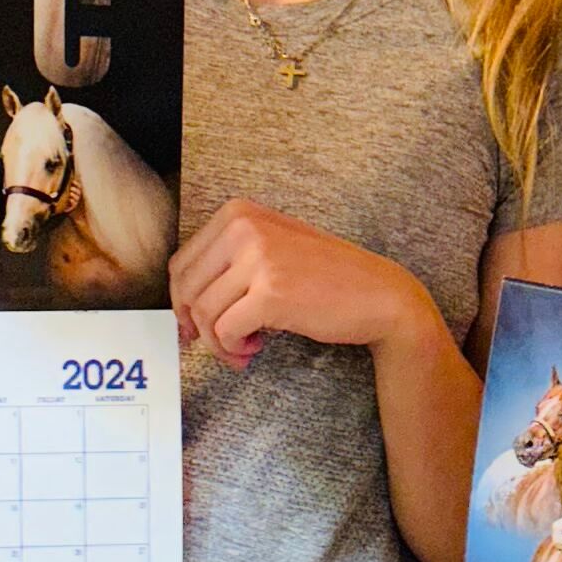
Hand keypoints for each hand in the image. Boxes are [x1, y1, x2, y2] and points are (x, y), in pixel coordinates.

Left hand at [172, 201, 422, 368]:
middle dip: (197, 325)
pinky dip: (233, 349)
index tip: (193, 324)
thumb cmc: (327, 278)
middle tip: (218, 344)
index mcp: (239, 213)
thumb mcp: (272, 249)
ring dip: (219, 342)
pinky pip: (225, 331)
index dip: (182, 301)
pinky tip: (254, 349)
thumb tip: (184, 305)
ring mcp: (257, 258)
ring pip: (204, 313)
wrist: (379, 295)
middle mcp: (243, 228)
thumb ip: (228, 263)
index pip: (183, 262)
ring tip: (244, 349)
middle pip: (186, 289)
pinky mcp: (270, 294)